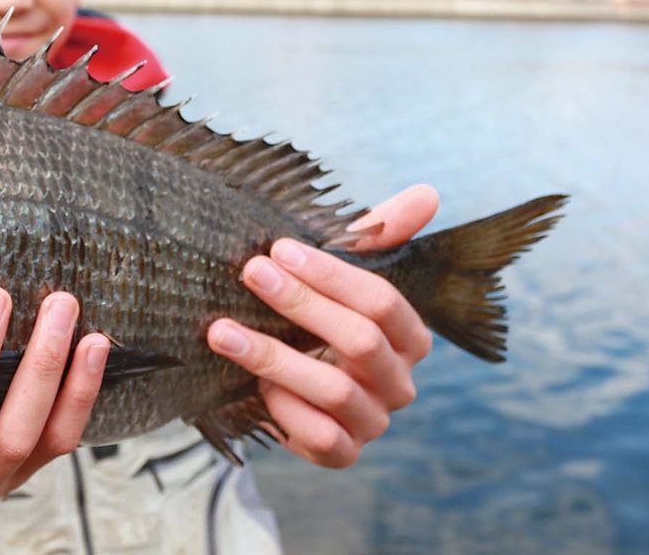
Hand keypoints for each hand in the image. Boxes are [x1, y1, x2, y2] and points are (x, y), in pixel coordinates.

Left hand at [206, 184, 438, 467]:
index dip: (331, 274)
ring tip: (221, 330)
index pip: (382, 301)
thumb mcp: (338, 276)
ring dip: (274, 357)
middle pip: (360, 341)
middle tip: (250, 273)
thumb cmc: (315, 318)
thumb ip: (377, 236)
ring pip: (335, 391)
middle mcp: (399, 382)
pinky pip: (321, 438)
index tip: (279, 248)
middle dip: (300, 304)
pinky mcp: (342, 454)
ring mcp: (373, 422)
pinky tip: (250, 385)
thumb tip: (427, 193)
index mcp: (409, 337)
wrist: (283, 384)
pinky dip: (285, 410)